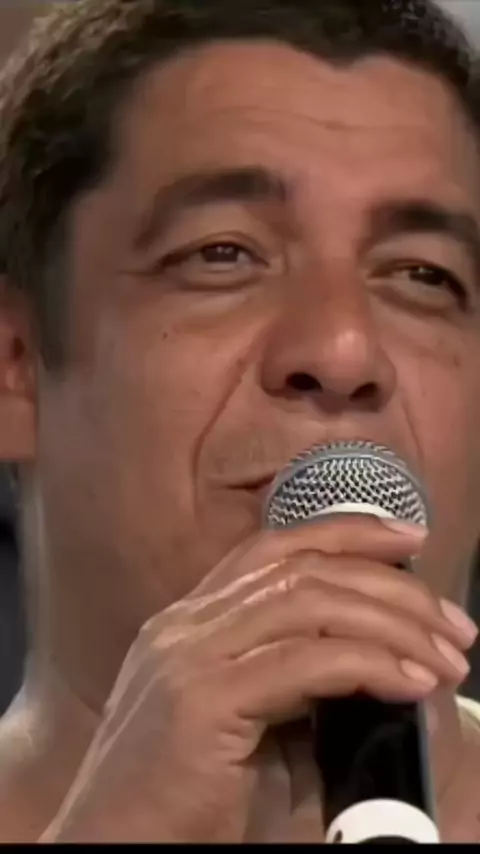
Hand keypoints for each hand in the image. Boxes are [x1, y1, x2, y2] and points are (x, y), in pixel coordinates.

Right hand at [40, 516, 475, 841]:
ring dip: (392, 622)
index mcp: (188, 624)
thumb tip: (376, 662)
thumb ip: (291, 682)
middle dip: (391, 585)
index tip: (408, 539)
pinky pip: (304, 663)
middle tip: (453, 622)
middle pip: (302, 569)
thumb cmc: (181, 803)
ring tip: (446, 654)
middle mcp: (183, 626)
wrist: (111, 851)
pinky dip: (369, 664)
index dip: (345, 532)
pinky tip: (410, 683)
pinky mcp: (198, 701)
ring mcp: (186, 657)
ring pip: (308, 602)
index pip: (273, 549)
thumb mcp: (241, 725)